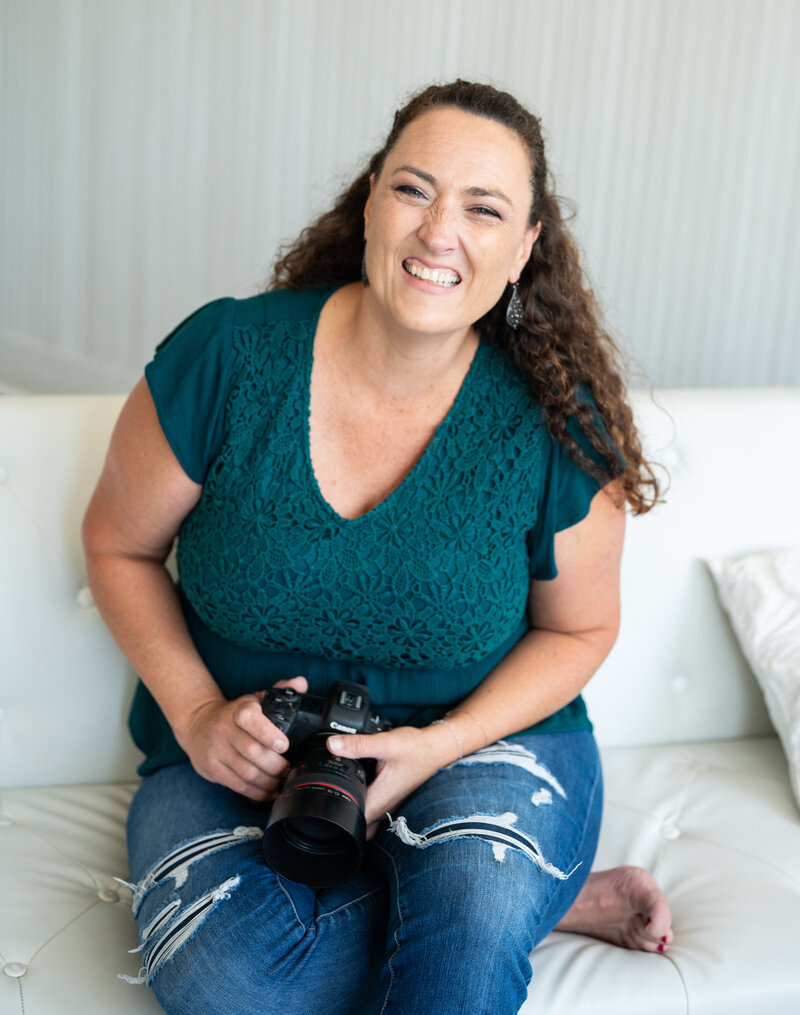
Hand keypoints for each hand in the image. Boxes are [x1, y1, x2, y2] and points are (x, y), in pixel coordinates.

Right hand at [176, 676, 307, 799]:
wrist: (196, 724)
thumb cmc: (234, 713)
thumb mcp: (254, 698)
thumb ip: (280, 690)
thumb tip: (301, 683)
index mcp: (238, 710)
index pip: (249, 718)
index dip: (268, 733)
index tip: (284, 745)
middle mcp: (224, 729)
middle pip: (252, 752)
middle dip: (276, 765)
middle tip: (289, 769)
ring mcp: (216, 750)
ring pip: (246, 772)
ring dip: (269, 781)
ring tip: (282, 781)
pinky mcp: (212, 769)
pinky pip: (238, 785)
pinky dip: (257, 792)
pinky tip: (269, 791)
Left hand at [327, 724, 455, 838]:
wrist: (436, 748)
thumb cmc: (416, 749)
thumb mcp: (386, 743)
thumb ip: (359, 745)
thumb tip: (332, 745)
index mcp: (380, 798)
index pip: (352, 822)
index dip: (334, 820)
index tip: (320, 810)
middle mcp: (384, 806)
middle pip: (356, 824)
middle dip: (338, 819)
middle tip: (323, 804)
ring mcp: (388, 803)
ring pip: (364, 819)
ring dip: (350, 812)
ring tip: (336, 796)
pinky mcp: (390, 796)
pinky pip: (372, 809)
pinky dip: (361, 803)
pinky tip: (355, 788)